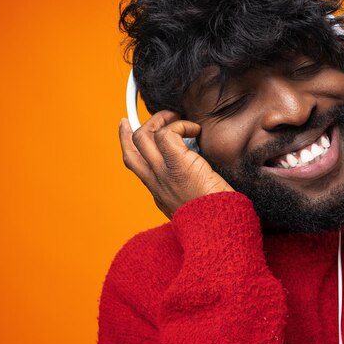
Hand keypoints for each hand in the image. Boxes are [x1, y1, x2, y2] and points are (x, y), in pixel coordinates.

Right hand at [119, 111, 233, 218]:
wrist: (217, 228)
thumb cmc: (213, 218)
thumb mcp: (190, 206)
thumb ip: (184, 191)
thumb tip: (193, 176)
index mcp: (158, 191)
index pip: (134, 162)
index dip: (126, 141)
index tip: (127, 125)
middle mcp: (155, 181)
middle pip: (132, 146)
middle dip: (142, 123)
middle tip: (163, 115)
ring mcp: (163, 172)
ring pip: (144, 136)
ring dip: (161, 119)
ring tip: (180, 118)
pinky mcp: (177, 164)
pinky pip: (168, 133)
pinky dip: (181, 125)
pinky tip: (196, 130)